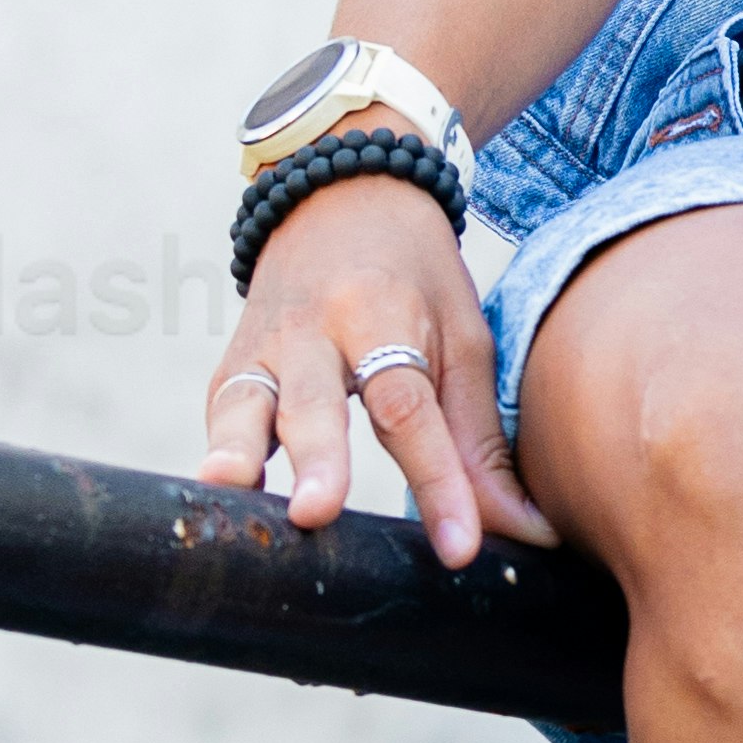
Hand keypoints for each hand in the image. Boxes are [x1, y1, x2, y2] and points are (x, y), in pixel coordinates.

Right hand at [203, 176, 555, 568]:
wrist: (342, 194)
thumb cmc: (416, 277)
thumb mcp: (464, 339)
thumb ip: (481, 440)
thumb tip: (524, 532)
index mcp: (383, 313)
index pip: (410, 406)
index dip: (436, 479)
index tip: (461, 548)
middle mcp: (314, 329)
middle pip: (315, 402)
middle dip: (319, 459)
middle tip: (317, 511)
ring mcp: (262, 346)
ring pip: (242, 403)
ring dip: (235, 451)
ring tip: (227, 490)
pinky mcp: (231, 366)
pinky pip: (222, 413)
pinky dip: (219, 453)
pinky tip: (218, 497)